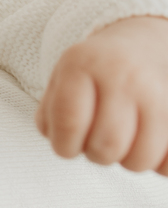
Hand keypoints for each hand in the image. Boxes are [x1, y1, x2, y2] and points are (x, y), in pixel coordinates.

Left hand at [37, 15, 167, 171]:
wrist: (143, 44)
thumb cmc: (96, 71)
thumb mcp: (62, 77)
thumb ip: (50, 112)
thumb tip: (60, 140)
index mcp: (82, 64)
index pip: (68, 122)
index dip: (64, 145)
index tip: (68, 143)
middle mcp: (122, 74)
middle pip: (106, 147)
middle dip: (97, 154)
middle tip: (99, 139)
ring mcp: (157, 91)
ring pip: (140, 159)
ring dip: (128, 160)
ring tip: (126, 139)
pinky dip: (159, 164)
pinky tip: (152, 143)